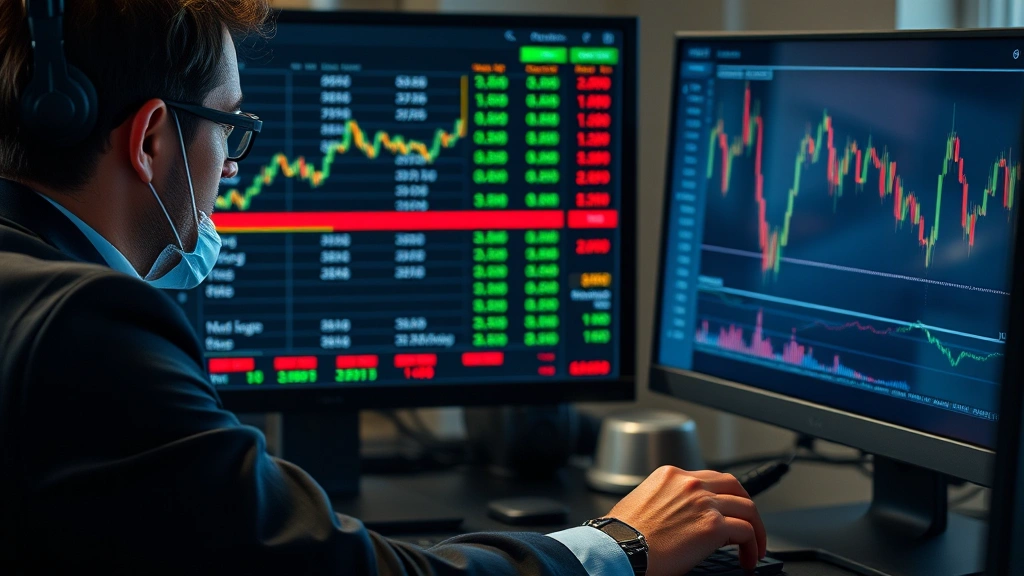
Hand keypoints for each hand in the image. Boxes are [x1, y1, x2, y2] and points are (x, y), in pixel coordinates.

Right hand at [605, 466, 766, 575]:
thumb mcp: (642, 501)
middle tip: (749, 525)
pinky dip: (753, 545)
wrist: (619, 548)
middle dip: (746, 507)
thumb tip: (678, 516)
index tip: (727, 511)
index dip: (724, 496)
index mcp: (671, 476)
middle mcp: (690, 484)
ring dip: (755, 530)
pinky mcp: (713, 526)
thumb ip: (664, 500)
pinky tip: (748, 558)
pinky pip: (746, 531)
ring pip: (747, 508)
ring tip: (753, 548)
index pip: (710, 479)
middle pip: (735, 486)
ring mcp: (704, 503)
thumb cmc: (622, 534)